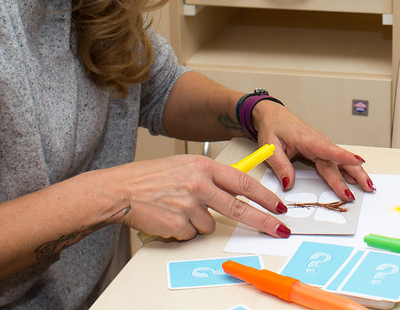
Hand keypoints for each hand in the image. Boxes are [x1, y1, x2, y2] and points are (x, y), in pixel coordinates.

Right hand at [100, 154, 290, 239]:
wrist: (121, 190)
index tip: (278, 205)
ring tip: (179, 209)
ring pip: (211, 224)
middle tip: (278, 228)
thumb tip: (237, 190)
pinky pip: (192, 233)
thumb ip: (211, 176)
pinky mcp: (178, 224)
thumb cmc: (151, 177)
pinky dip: (184, 230)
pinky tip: (170, 217)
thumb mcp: (186, 166)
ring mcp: (189, 205)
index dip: (264, 195)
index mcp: (203, 166)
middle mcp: (198, 184)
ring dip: (200, 222)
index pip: (243, 182)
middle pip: (239, 207)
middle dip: (263, 220)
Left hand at [251, 101, 373, 200]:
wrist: (274, 116)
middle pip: (339, 161)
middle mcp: (319, 142)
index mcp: (307, 139)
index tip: (358, 161)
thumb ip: (280, 165)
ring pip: (341, 162)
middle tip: (366, 187)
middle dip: (355, 173)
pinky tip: (356, 180)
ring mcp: (322, 146)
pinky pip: (337, 162)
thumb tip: (289, 183)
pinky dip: (349, 170)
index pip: (328, 149)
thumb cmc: (273, 128)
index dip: (343, 156)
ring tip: (369, 186)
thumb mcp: (270, 147)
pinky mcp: (322, 150)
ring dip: (356, 173)